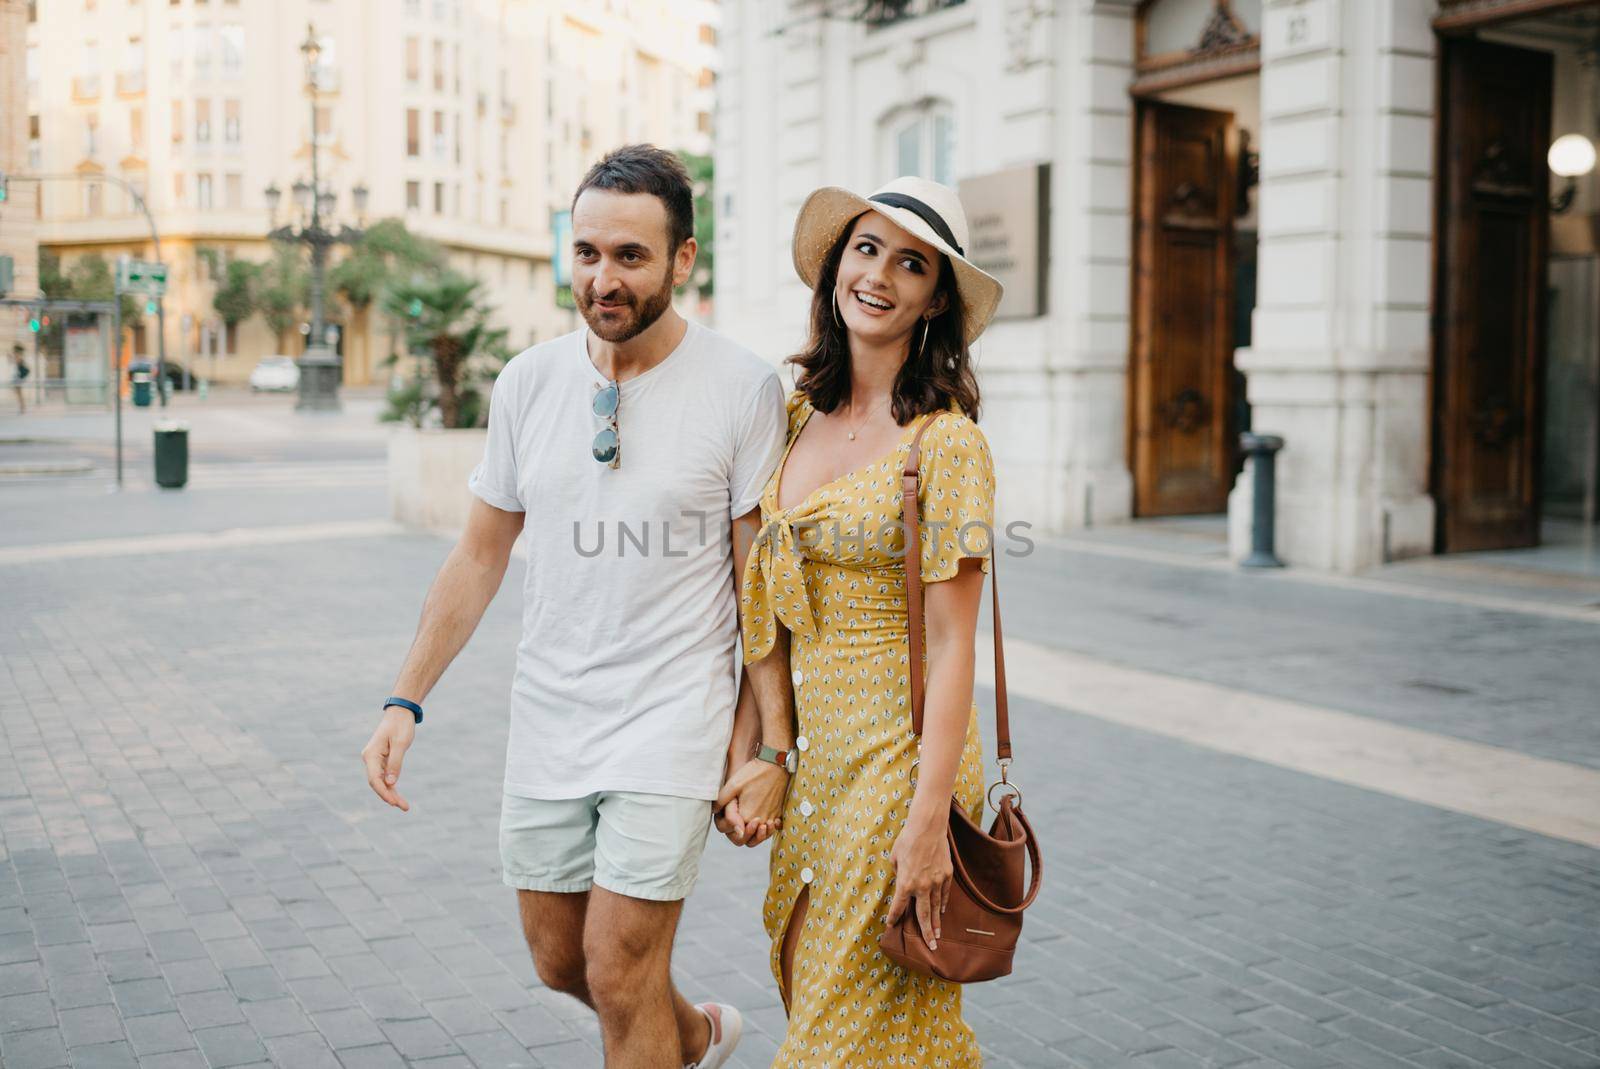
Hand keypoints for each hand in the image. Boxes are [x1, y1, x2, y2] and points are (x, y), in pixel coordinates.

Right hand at [361, 706, 415, 811]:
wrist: (400, 713)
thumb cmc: (401, 726)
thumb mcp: (401, 744)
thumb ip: (395, 763)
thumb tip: (391, 783)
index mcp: (371, 755)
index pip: (375, 779)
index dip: (384, 792)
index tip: (393, 802)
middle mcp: (370, 758)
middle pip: (377, 783)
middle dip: (389, 796)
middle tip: (404, 807)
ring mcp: (375, 760)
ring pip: (381, 781)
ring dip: (391, 793)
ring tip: (404, 805)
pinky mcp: (381, 760)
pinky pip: (385, 776)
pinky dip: (391, 786)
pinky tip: (398, 795)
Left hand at [715, 759, 788, 846]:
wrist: (775, 764)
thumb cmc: (753, 773)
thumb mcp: (733, 785)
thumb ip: (721, 802)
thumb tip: (714, 812)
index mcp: (747, 816)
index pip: (737, 835)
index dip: (732, 829)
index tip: (733, 818)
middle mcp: (761, 821)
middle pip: (750, 840)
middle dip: (744, 834)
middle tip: (742, 823)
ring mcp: (771, 817)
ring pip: (762, 836)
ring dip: (757, 833)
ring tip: (754, 821)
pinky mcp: (778, 812)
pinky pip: (772, 828)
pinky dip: (768, 827)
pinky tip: (764, 818)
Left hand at [886, 812, 951, 949]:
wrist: (927, 827)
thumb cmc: (907, 840)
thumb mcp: (895, 858)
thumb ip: (898, 874)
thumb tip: (902, 882)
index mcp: (905, 883)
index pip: (899, 906)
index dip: (894, 917)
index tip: (891, 925)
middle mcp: (922, 886)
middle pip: (924, 916)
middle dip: (926, 933)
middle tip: (931, 947)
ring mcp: (936, 881)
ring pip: (936, 908)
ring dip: (936, 923)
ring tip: (937, 936)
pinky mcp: (946, 875)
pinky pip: (944, 894)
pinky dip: (942, 904)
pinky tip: (941, 912)